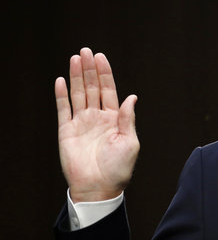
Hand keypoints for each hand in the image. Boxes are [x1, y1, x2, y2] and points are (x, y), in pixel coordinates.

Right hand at [55, 48, 139, 202]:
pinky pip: (63, 109)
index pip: (109, 90)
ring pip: (78, 94)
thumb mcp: (130, 142)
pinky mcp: (67, 131)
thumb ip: (128, 118)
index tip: (101, 57)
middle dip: (89, 69)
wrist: (98, 188)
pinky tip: (62, 80)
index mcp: (114, 118)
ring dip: (76, 76)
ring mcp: (81, 123)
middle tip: (85, 51)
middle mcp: (97, 117)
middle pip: (92, 87)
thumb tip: (133, 96)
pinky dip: (62, 95)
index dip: (105, 73)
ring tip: (75, 58)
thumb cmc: (118, 168)